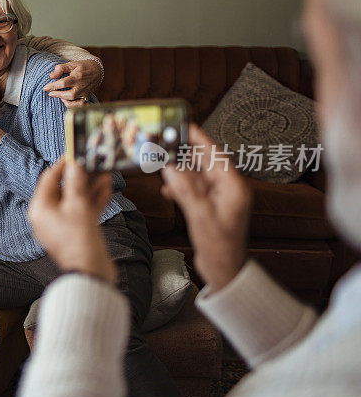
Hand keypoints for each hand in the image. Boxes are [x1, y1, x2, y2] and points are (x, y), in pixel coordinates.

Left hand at [28, 158, 116, 282]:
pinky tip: (106, 189)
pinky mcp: (75, 231)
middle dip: (81, 176)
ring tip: (105, 173)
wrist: (91, 273)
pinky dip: (93, 201)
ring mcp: (61, 224)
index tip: (75, 154)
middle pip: (63, 189)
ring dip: (90, 186)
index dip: (63, 165)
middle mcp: (48, 216)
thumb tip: (74, 166)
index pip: (49, 179)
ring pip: (75, 199)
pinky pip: (82, 211)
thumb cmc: (79, 241)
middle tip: (94, 162)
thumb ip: (76, 183)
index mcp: (40, 209)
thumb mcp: (78, 206)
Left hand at [43, 58, 102, 107]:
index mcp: (77, 77)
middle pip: (68, 94)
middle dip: (57, 94)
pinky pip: (78, 105)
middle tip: (50, 93)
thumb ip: (60, 69)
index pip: (63, 83)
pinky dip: (71, 105)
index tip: (45, 88)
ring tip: (57, 95)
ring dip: (63, 100)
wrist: (97, 71)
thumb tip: (51, 76)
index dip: (53, 86)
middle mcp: (81, 86)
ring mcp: (85, 93)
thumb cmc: (82, 67)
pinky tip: (65, 100)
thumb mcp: (72, 64)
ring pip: (74, 102)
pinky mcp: (86, 97)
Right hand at [160, 124, 250, 290]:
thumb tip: (170, 168)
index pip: (215, 154)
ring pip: (197, 175)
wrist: (224, 271)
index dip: (199, 138)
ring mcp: (220, 198)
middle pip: (205, 162)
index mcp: (234, 187)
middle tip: (166, 140)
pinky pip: (194, 188)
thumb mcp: (200, 216)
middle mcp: (229, 189)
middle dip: (185, 152)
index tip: (185, 125)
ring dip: (180, 170)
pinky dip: (181, 186)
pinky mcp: (210, 206)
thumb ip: (185, 190)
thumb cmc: (220, 247)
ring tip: (162, 162)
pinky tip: (168, 188)